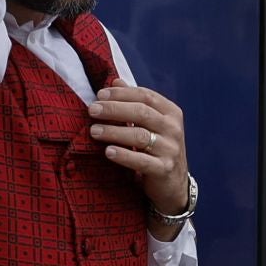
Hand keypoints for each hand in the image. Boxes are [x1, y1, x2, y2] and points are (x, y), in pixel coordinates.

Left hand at [88, 84, 190, 222]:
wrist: (173, 184)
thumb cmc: (157, 148)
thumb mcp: (150, 123)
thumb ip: (134, 102)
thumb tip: (115, 81)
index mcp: (171, 112)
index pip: (145, 95)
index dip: (121, 94)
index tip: (99, 94)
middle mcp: (173, 128)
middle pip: (142, 113)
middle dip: (114, 109)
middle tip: (91, 110)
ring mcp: (170, 149)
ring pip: (140, 136)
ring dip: (114, 132)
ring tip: (94, 131)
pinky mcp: (164, 169)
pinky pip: (142, 161)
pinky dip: (124, 155)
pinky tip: (108, 152)